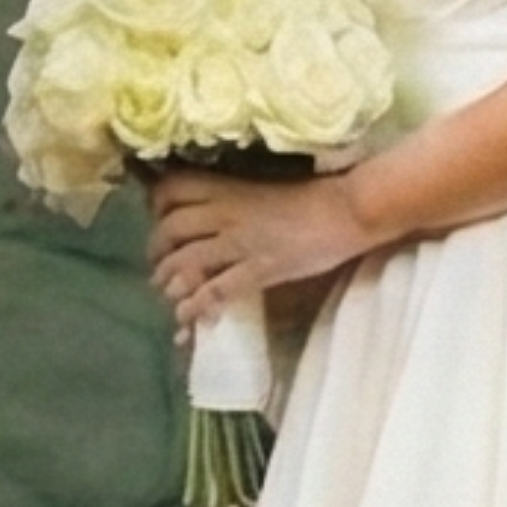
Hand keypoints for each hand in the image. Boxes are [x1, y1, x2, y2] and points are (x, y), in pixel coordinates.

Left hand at [142, 169, 383, 328]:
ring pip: (187, 262)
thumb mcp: (264, 188)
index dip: (156, 207)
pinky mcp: (260, 270)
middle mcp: (226, 212)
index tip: (158, 221)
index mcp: (228, 187)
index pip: (172, 189)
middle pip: (171, 229)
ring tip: (169, 295)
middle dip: (156, 251)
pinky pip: (217, 291)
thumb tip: (213, 213)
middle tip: (158, 267)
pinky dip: (196, 307)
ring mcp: (241, 242)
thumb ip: (235, 199)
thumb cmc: (315, 195)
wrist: (350, 209)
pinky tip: (188, 319)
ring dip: (170, 282)